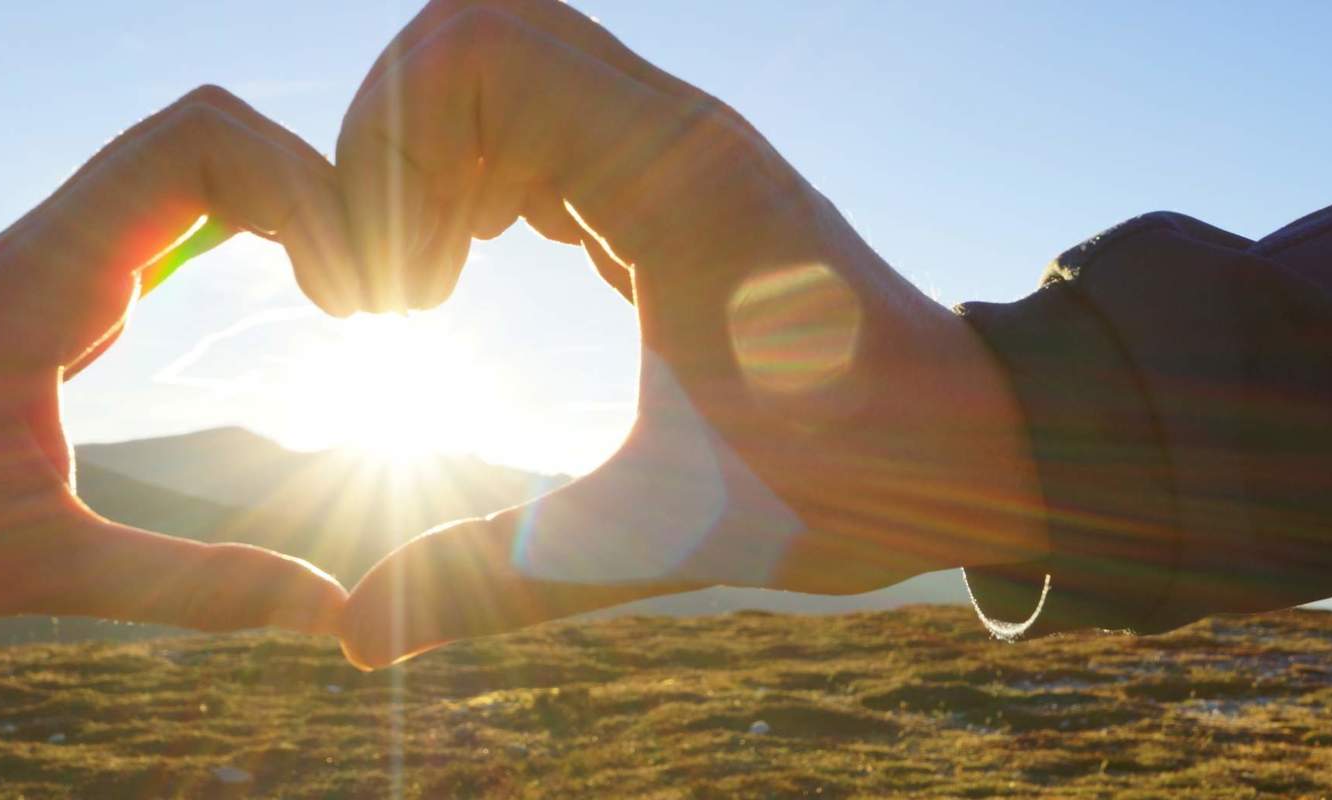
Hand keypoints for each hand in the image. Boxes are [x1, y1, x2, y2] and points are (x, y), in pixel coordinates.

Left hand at [0, 86, 356, 634]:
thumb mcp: (55, 564)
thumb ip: (197, 586)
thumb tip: (332, 610)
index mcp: (46, 276)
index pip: (193, 147)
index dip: (297, 195)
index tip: (343, 301)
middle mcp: (63, 233)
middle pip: (221, 133)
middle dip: (319, 193)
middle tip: (373, 300)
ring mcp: (78, 238)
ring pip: (213, 150)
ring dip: (300, 201)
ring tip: (355, 299)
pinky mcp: (92, 261)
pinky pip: (198, 191)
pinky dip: (271, 219)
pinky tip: (313, 292)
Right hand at [337, 0, 1049, 668]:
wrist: (981, 446)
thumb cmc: (854, 482)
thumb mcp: (658, 535)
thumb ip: (495, 579)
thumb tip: (350, 637)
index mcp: (675, 176)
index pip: (472, 57)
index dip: (390, 160)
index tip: (404, 305)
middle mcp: (675, 128)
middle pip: (471, 35)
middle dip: (391, 149)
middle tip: (392, 293)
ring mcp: (677, 141)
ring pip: (502, 63)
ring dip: (431, 162)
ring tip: (425, 291)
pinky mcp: (674, 173)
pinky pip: (540, 114)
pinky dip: (478, 173)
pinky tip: (478, 271)